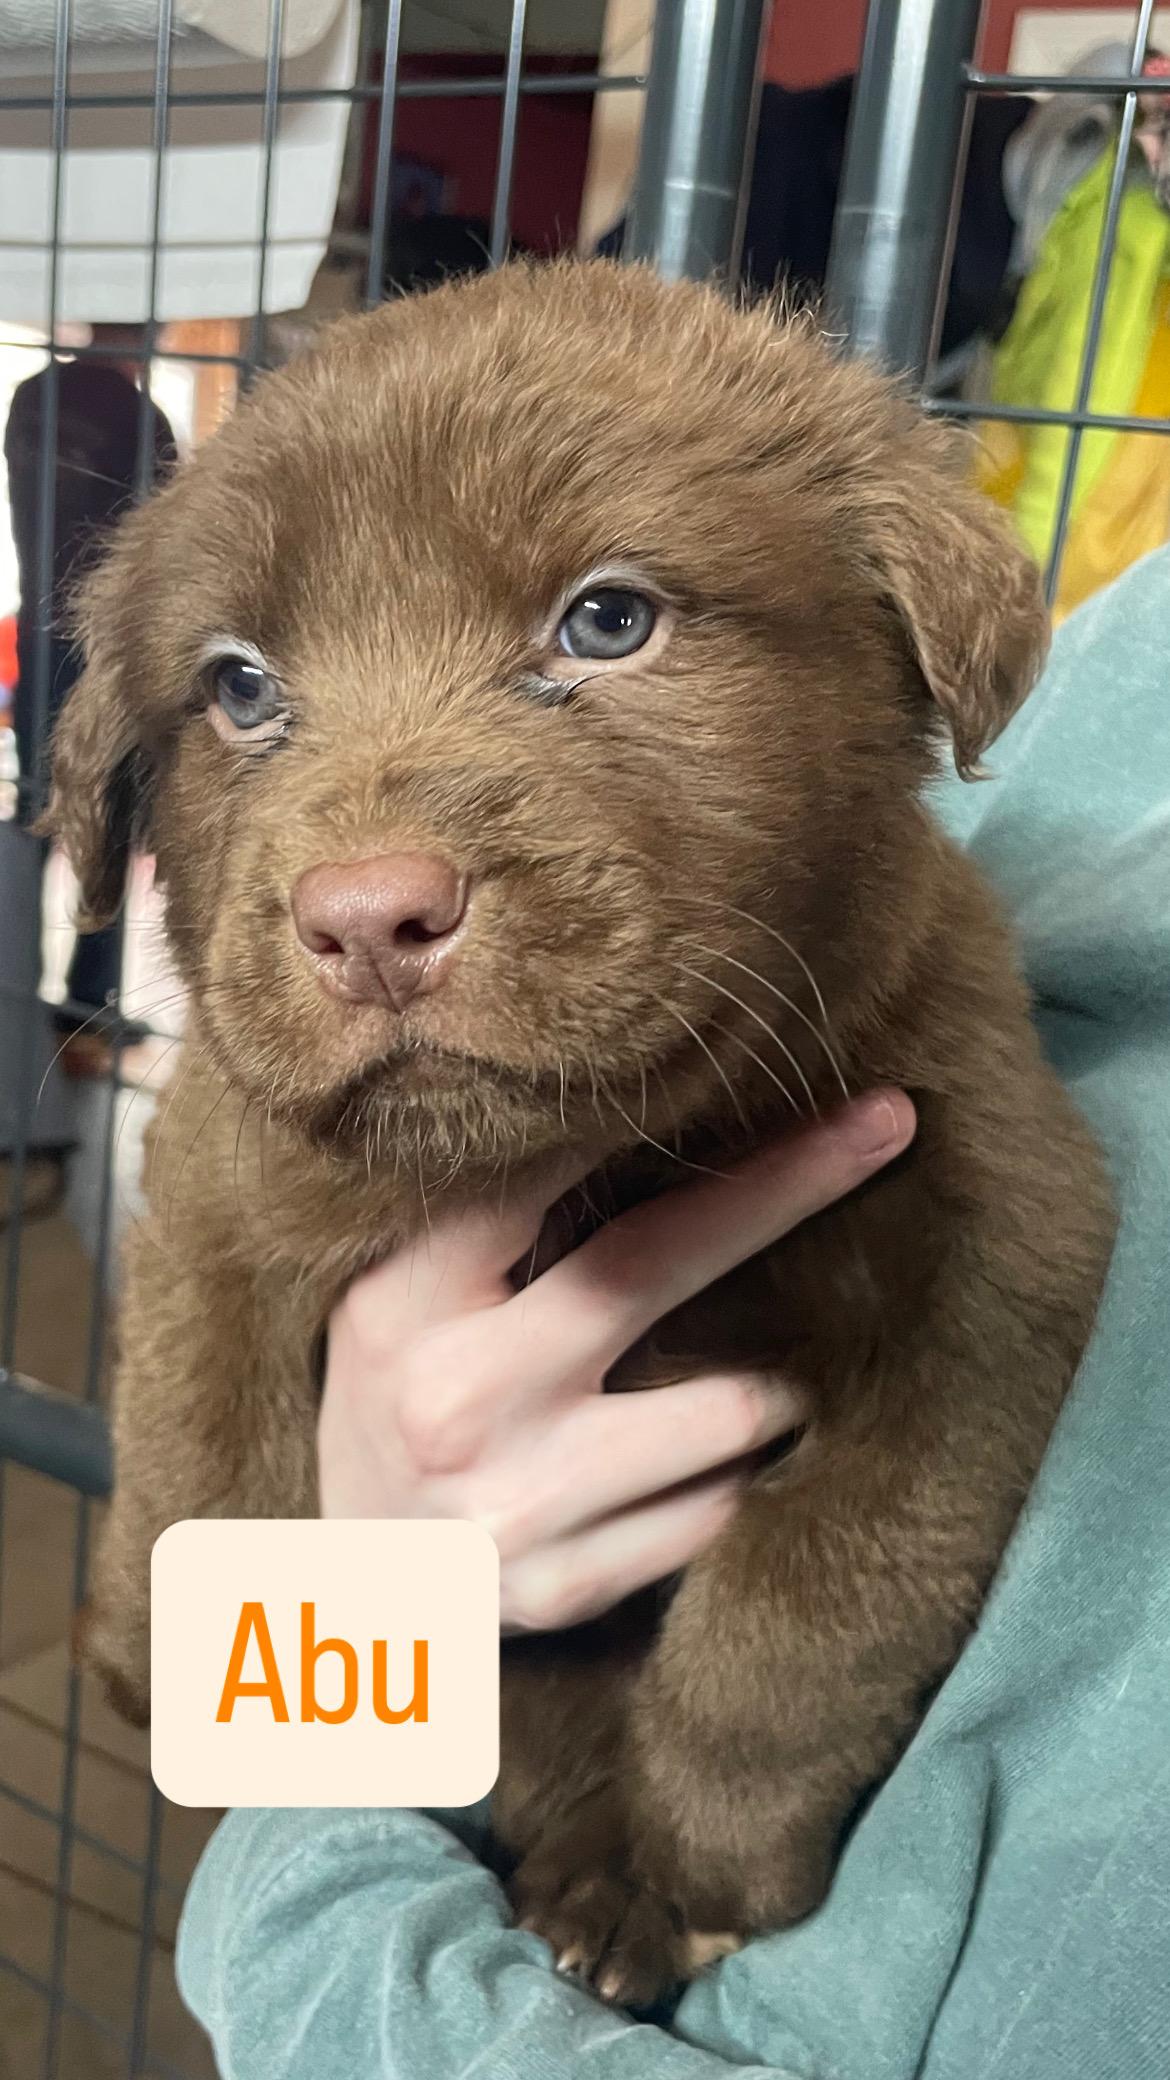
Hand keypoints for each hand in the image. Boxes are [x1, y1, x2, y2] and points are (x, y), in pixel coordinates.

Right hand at [319, 1089, 915, 1630]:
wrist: (345, 1589)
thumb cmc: (395, 1400)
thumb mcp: (398, 1298)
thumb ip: (493, 1226)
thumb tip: (654, 1110)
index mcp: (401, 1302)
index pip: (547, 1176)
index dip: (661, 1108)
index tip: (761, 1057)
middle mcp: (454, 1401)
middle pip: (655, 1265)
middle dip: (789, 1185)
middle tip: (888, 1121)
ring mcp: (513, 1505)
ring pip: (728, 1408)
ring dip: (782, 1371)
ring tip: (786, 1352)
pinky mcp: (567, 1589)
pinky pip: (716, 1510)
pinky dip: (739, 1471)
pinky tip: (724, 1458)